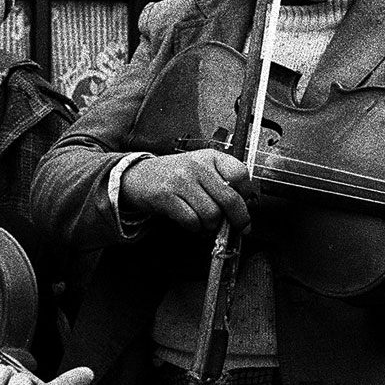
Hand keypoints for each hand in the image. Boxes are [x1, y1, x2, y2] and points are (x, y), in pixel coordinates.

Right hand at [119, 149, 254, 231]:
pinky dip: (195, 228)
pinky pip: (192, 221)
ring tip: (205, 223)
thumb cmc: (175, 176)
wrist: (138, 176)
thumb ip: (222, 183)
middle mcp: (197, 165)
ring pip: (211, 214)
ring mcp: (181, 180)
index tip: (244, 205)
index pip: (241, 175)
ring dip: (211, 226)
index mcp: (210, 156)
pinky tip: (191, 223)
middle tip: (238, 227)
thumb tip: (245, 210)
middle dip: (237, 220)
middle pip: (230, 199)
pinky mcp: (166, 196)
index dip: (246, 195)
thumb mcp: (201, 169)